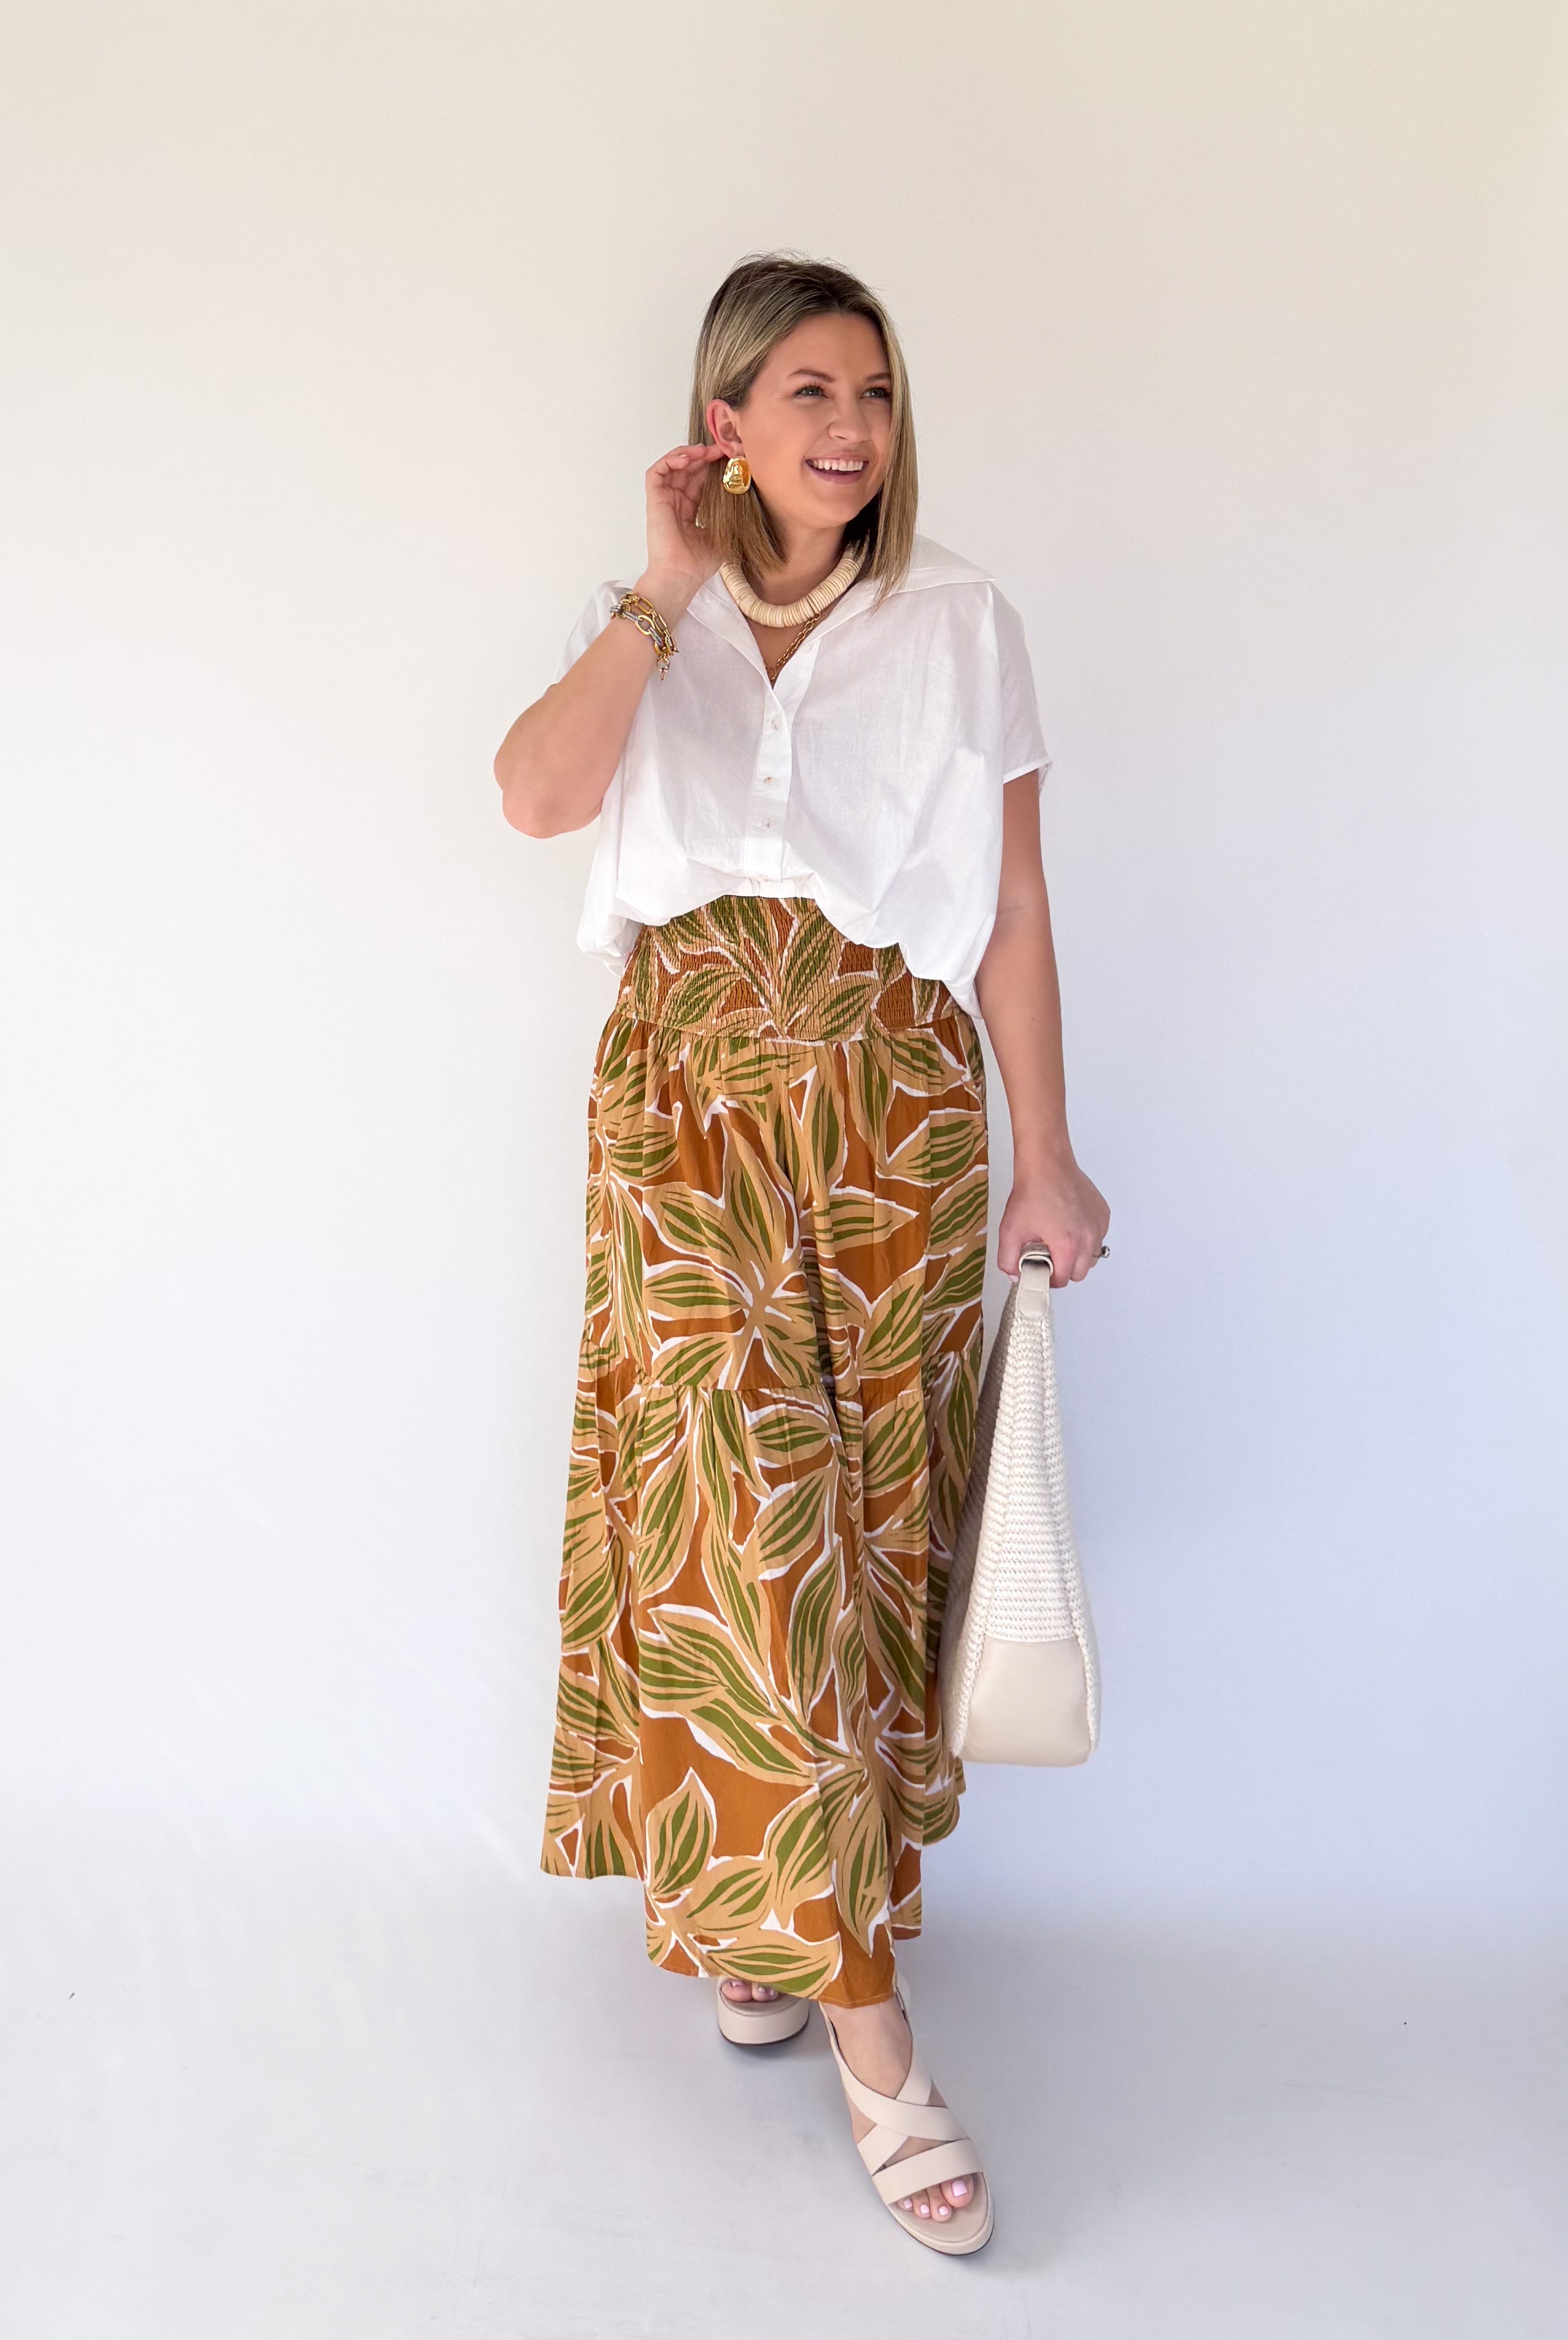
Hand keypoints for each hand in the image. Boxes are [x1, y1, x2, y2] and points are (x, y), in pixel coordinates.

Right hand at [640, 442, 726, 613]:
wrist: (681, 576)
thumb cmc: (698, 564)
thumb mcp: (721, 534)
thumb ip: (726, 516)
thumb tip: (742, 498)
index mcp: (689, 511)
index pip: (699, 481)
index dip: (711, 467)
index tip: (729, 460)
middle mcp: (675, 503)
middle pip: (687, 470)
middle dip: (703, 456)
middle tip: (721, 449)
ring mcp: (664, 500)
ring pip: (672, 466)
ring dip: (688, 454)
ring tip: (704, 451)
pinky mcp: (654, 500)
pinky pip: (656, 472)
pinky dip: (670, 460)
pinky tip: (688, 458)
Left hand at [996, 1155, 1109, 1284]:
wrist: (1046, 1164)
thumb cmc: (1031, 1193)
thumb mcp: (1009, 1230)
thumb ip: (1008, 1260)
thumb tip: (1016, 1275)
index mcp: (1067, 1245)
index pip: (1062, 1280)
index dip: (1048, 1278)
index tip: (1040, 1269)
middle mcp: (1088, 1237)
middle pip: (1080, 1273)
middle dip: (1063, 1270)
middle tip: (1048, 1254)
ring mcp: (1098, 1225)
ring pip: (1092, 1257)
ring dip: (1077, 1256)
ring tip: (1059, 1239)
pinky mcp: (1103, 1215)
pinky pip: (1098, 1238)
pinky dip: (1086, 1238)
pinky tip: (1069, 1225)